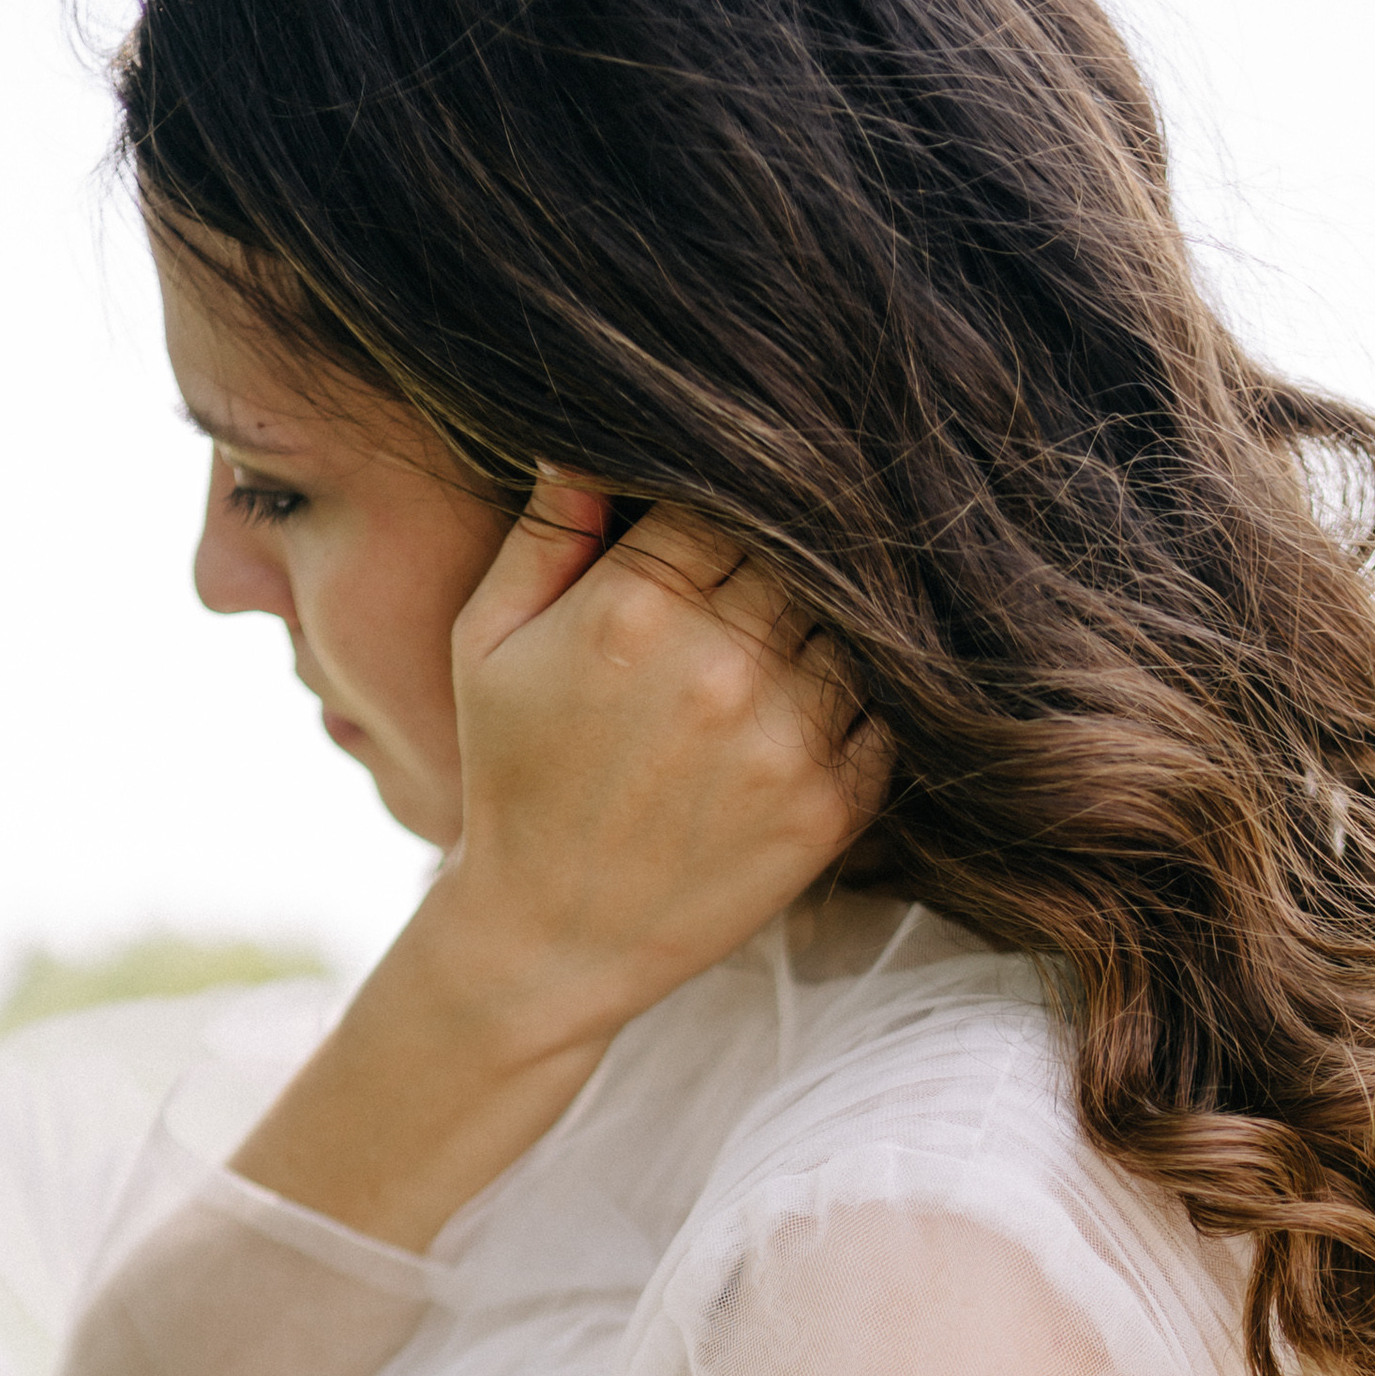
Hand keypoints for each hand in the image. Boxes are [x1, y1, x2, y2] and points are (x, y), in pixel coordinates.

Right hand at [230, 482, 886, 1251]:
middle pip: (803, 549)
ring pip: (854, 623)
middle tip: (782, 559)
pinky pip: (887, 711)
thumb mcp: (487, 643)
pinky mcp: (830, 807)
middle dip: (792, 548)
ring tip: (795, 635)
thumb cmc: (514, 778)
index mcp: (634, 609)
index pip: (727, 492)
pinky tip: (818, 702)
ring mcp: (785, 741)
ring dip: (833, 620)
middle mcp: (720, 667)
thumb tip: (588, 435)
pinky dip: (865, 697)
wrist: (550, 940)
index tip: (738, 500)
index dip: (736, 490)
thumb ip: (545, 532)